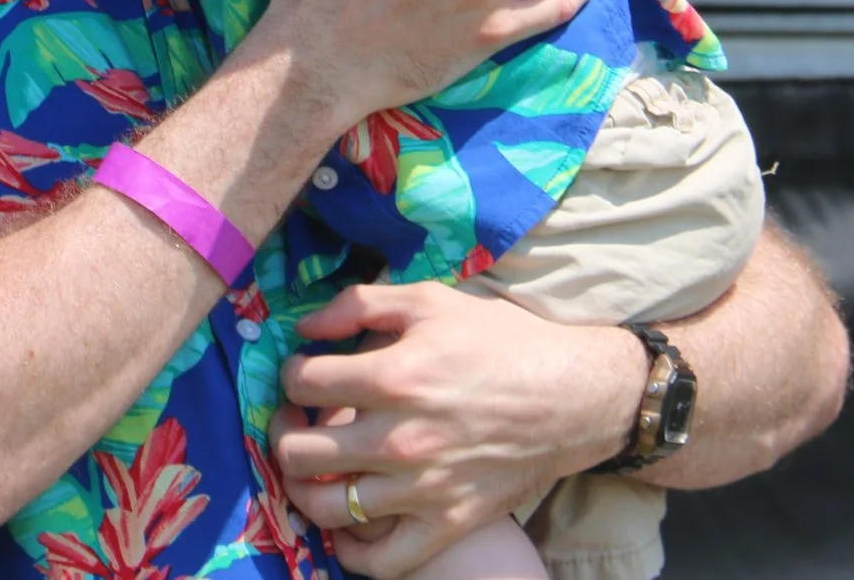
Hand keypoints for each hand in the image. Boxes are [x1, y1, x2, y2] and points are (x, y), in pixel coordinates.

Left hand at [271, 283, 643, 577]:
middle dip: (281, 431)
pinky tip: (343, 527)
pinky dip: (351, 551)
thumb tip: (305, 327)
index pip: (303, 381)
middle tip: (293, 418)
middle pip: (299, 451)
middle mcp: (401, 438)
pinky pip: (382, 560)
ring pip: (326, 507)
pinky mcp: (446, 523)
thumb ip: (360, 303)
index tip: (304, 371)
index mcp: (395, 376)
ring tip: (310, 467)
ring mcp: (422, 488)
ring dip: (302, 486)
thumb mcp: (431, 300)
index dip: (291, 371)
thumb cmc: (501, 342)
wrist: (572, 395)